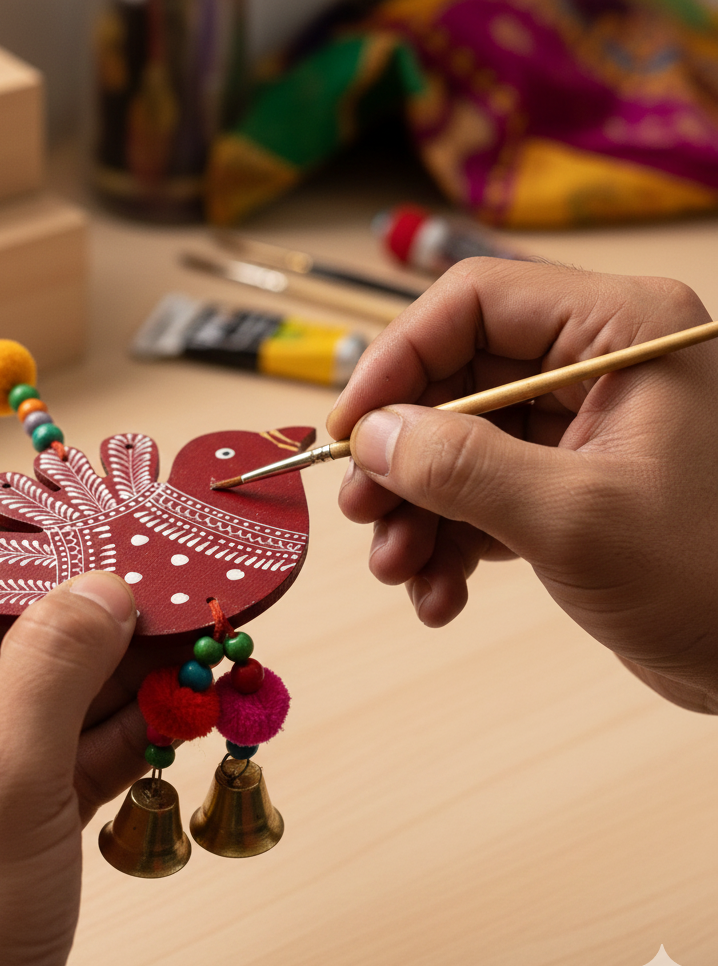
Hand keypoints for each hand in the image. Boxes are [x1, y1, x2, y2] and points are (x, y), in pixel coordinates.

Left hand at [0, 506, 163, 965]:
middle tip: (135, 561)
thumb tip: (104, 584)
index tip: (51, 499)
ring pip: (34, 685)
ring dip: (106, 663)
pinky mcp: (0, 814)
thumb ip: (54, 662)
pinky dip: (115, 722)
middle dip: (68, 602)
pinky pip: (60, 742)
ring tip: (172, 622)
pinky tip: (173, 697)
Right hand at [328, 260, 716, 712]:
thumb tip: (370, 435)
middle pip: (455, 382)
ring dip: (416, 512)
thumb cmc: (710, 579)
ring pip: (458, 446)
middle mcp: (595, 367)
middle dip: (402, 458)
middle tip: (362, 514)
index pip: (475, 304)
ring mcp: (579, 429)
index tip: (348, 428)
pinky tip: (440, 596)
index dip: (398, 359)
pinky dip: (448, 544)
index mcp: (620, 333)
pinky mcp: (567, 485)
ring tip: (400, 571)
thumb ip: (462, 468)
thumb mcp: (574, 519)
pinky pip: (481, 496)